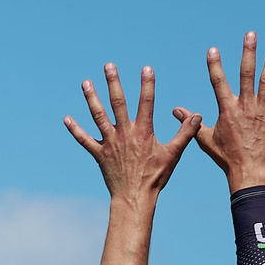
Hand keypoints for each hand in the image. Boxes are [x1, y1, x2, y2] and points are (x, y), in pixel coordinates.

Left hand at [65, 63, 199, 201]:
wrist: (134, 198)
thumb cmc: (155, 177)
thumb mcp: (174, 154)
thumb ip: (186, 133)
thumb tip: (198, 115)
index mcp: (143, 132)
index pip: (146, 102)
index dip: (147, 85)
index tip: (146, 68)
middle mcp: (125, 134)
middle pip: (118, 103)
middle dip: (114, 82)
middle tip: (108, 65)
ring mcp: (110, 143)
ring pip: (99, 116)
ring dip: (91, 98)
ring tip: (86, 82)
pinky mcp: (99, 154)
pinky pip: (85, 140)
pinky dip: (75, 129)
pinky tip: (66, 118)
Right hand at [193, 31, 264, 188]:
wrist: (248, 171)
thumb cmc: (225, 157)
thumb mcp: (204, 140)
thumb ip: (192, 123)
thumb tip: (176, 111)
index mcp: (227, 110)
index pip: (218, 83)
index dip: (215, 65)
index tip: (213, 49)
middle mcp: (245, 107)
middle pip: (247, 74)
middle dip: (248, 53)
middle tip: (251, 34)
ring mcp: (262, 112)